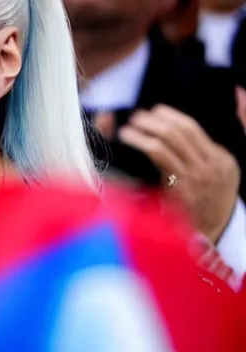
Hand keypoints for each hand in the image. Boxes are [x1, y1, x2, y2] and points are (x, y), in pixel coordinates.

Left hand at [118, 105, 239, 242]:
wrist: (206, 240)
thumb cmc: (202, 209)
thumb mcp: (213, 179)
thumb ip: (199, 156)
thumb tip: (176, 132)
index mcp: (222, 160)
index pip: (193, 128)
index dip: (171, 116)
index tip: (155, 111)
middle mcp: (213, 165)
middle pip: (181, 130)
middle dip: (156, 119)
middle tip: (138, 116)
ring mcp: (198, 176)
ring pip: (169, 138)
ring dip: (146, 127)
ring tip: (129, 126)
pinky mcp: (182, 186)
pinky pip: (159, 154)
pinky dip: (141, 141)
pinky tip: (128, 138)